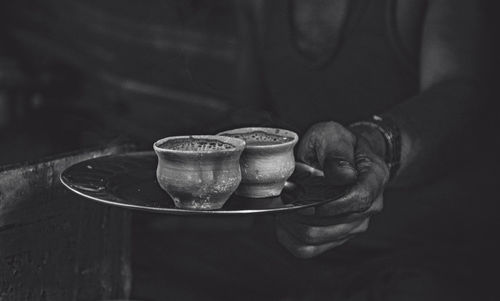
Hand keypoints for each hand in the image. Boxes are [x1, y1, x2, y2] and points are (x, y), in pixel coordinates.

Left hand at [276, 121, 389, 257]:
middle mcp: (370, 205)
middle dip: (302, 212)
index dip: (331, 205)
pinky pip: (308, 249)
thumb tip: (342, 174)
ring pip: (317, 238)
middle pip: (334, 224)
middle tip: (284, 197)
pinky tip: (284, 221)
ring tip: (282, 205)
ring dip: (293, 223)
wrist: (342, 155)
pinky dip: (289, 237)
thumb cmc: (335, 144)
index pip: (359, 200)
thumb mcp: (333, 135)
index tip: (307, 201)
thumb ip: (337, 152)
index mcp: (374, 178)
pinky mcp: (337, 236)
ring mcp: (354, 224)